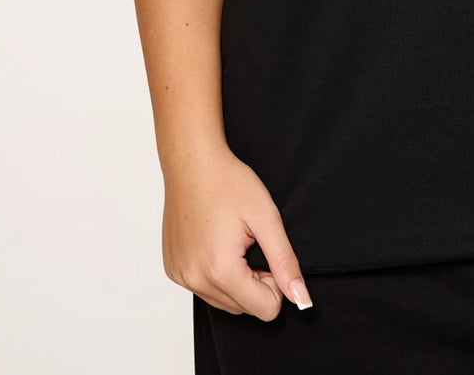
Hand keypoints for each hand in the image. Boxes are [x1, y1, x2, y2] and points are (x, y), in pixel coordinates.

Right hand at [161, 142, 312, 318]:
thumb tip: (300, 297)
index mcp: (220, 270)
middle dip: (256, 282)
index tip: (267, 252)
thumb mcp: (267, 218)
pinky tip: (215, 242)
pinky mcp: (172, 269)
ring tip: (233, 240)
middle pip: (244, 308)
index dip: (275, 282)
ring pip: (223, 301)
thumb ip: (285, 261)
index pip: (265, 309)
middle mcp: (195, 279)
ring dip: (236, 279)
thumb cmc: (227, 183)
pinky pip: (203, 288)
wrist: (192, 163)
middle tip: (251, 242)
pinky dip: (215, 273)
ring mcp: (180, 276)